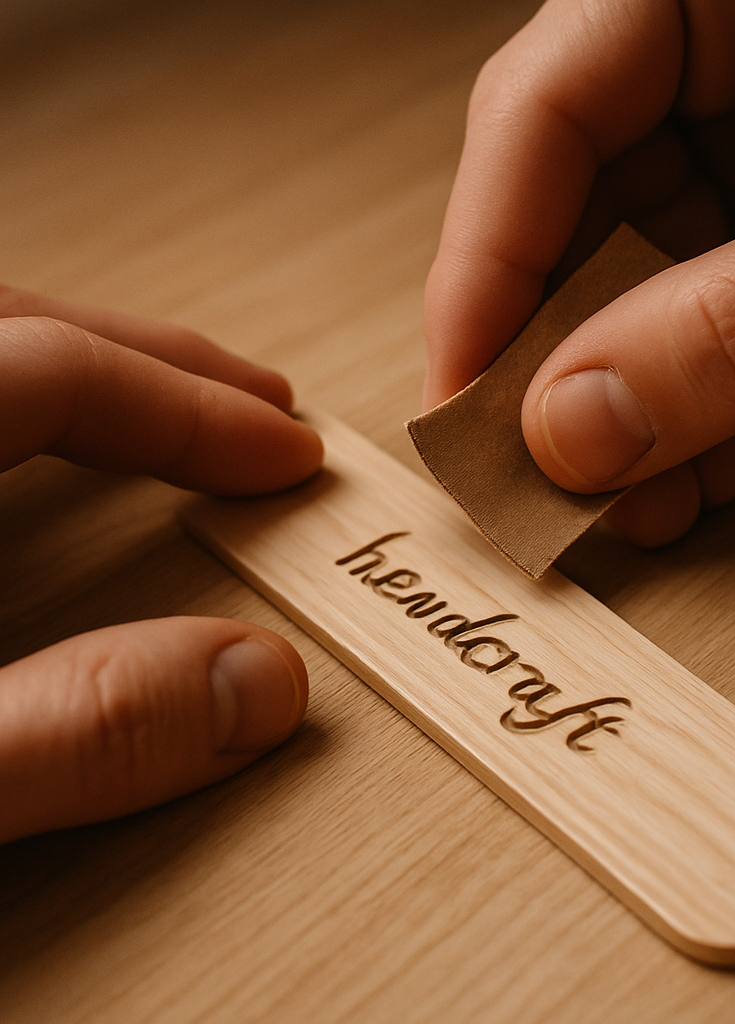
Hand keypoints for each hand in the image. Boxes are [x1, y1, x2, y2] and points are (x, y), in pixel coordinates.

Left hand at [0, 287, 322, 842]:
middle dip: (159, 362)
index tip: (291, 453)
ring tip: (176, 404)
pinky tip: (40, 458)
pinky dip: (16, 403)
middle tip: (261, 399)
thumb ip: (76, 734)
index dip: (192, 413)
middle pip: (17, 324)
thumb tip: (260, 685)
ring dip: (86, 362)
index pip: (54, 371)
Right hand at [424, 0, 734, 545]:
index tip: (463, 411)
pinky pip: (706, 294)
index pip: (539, 115)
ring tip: (669, 501)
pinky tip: (734, 455)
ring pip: (639, 271)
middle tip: (573, 490)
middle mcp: (713, 27)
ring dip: (649, 402)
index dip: (483, 277)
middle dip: (577, 369)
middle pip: (577, 209)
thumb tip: (577, 432)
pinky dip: (714, 389)